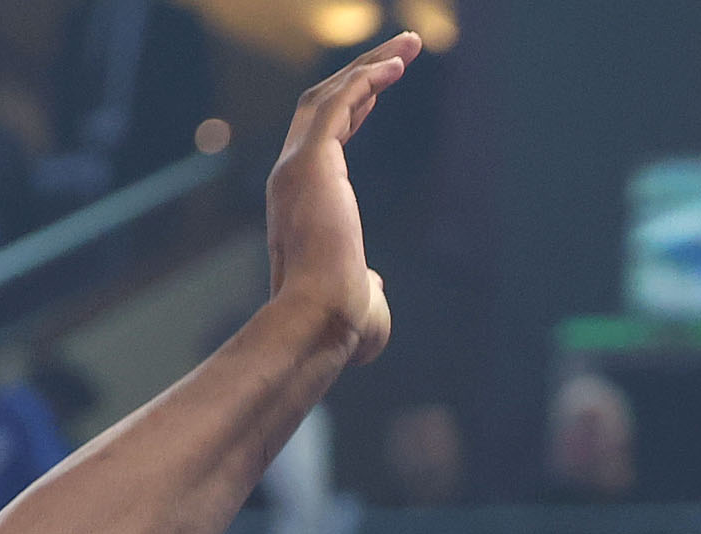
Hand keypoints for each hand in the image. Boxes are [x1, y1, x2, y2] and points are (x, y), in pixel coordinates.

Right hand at [266, 35, 419, 364]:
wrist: (319, 323)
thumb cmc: (341, 323)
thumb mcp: (361, 299)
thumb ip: (368, 285)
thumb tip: (377, 286)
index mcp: (300, 202)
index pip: (324, 138)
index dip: (353, 107)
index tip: (380, 86)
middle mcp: (291, 175)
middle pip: (324, 104)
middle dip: (363, 72)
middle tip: (403, 49)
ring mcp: (297, 165)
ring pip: (331, 94)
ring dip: (369, 64)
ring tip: (409, 43)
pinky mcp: (312, 160)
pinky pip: (340, 102)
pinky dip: (367, 78)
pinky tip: (399, 63)